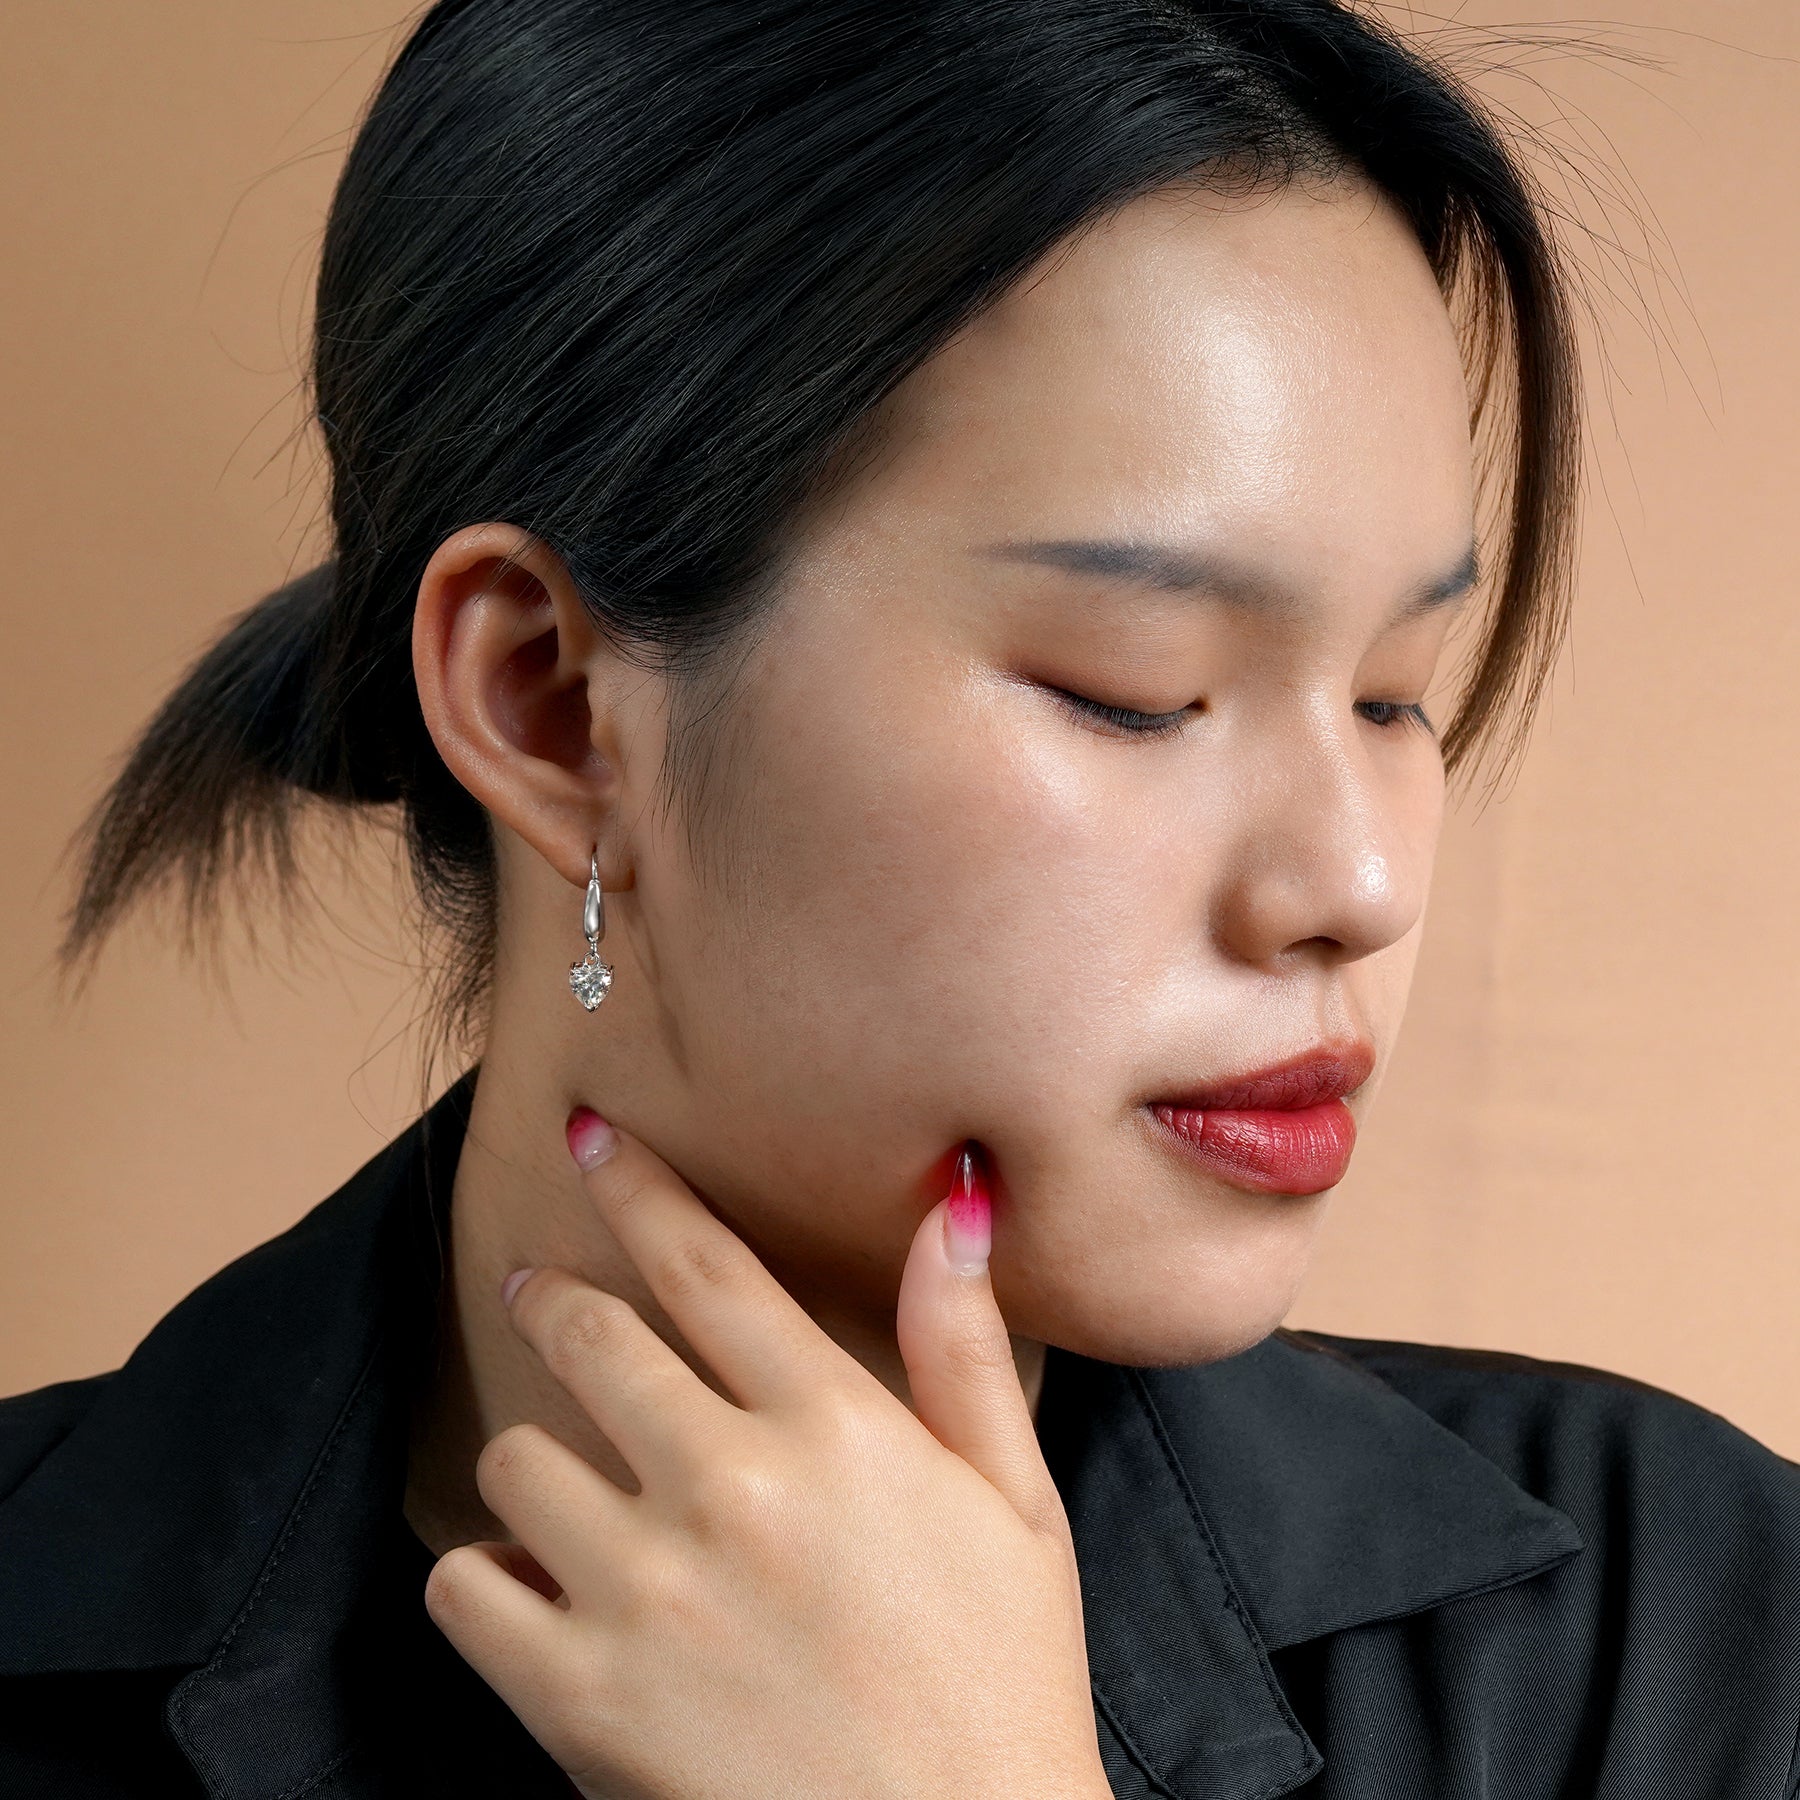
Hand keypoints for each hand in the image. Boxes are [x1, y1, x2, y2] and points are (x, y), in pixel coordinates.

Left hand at [421, 1109, 1109, 1799]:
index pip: (708, 1266)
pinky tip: (534, 1582)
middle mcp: (732, 1488)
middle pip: (591, 1337)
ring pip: (518, 1456)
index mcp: (836, 1429)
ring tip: (567, 1483)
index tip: (591, 1138)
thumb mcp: (1016, 1505)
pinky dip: (487, 1575)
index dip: (639, 1187)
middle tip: (540, 1294)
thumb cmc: (1002, 1684)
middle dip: (553, 1299)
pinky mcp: (582, 1699)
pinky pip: (468, 1585)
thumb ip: (962, 1351)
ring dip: (536, 1457)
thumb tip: (950, 1206)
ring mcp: (648, 1593)